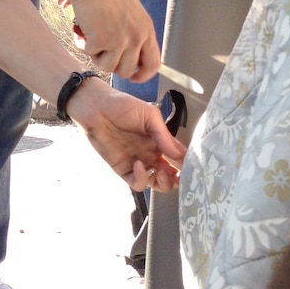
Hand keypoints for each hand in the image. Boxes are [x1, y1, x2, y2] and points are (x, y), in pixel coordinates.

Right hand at [68, 0, 160, 81]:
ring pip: (107, 67)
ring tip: (92, 38)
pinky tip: (82, 31)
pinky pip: (89, 55)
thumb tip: (136, 55)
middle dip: (112, 66)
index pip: (153, 64)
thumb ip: (136, 32)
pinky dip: (83, 45)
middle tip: (102, 54)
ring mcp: (120, 41)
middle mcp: (137, 37)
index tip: (132, 76)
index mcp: (147, 30)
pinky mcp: (102, 41)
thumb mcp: (133, 12)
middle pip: (126, 70)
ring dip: (96, 56)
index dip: (142, 75)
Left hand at [68, 80, 186, 191]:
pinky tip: (139, 165)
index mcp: (160, 140)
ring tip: (163, 173)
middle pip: (170, 175)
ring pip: (156, 183)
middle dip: (177, 179)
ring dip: (163, 183)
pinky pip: (136, 183)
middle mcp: (151, 154)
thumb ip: (164, 135)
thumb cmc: (122, 105)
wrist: (96, 107)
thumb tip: (180, 154)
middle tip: (179, 176)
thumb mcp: (149, 115)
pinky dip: (141, 179)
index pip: (178, 157)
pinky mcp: (122, 169)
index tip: (194, 168)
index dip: (186, 165)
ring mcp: (137, 163)